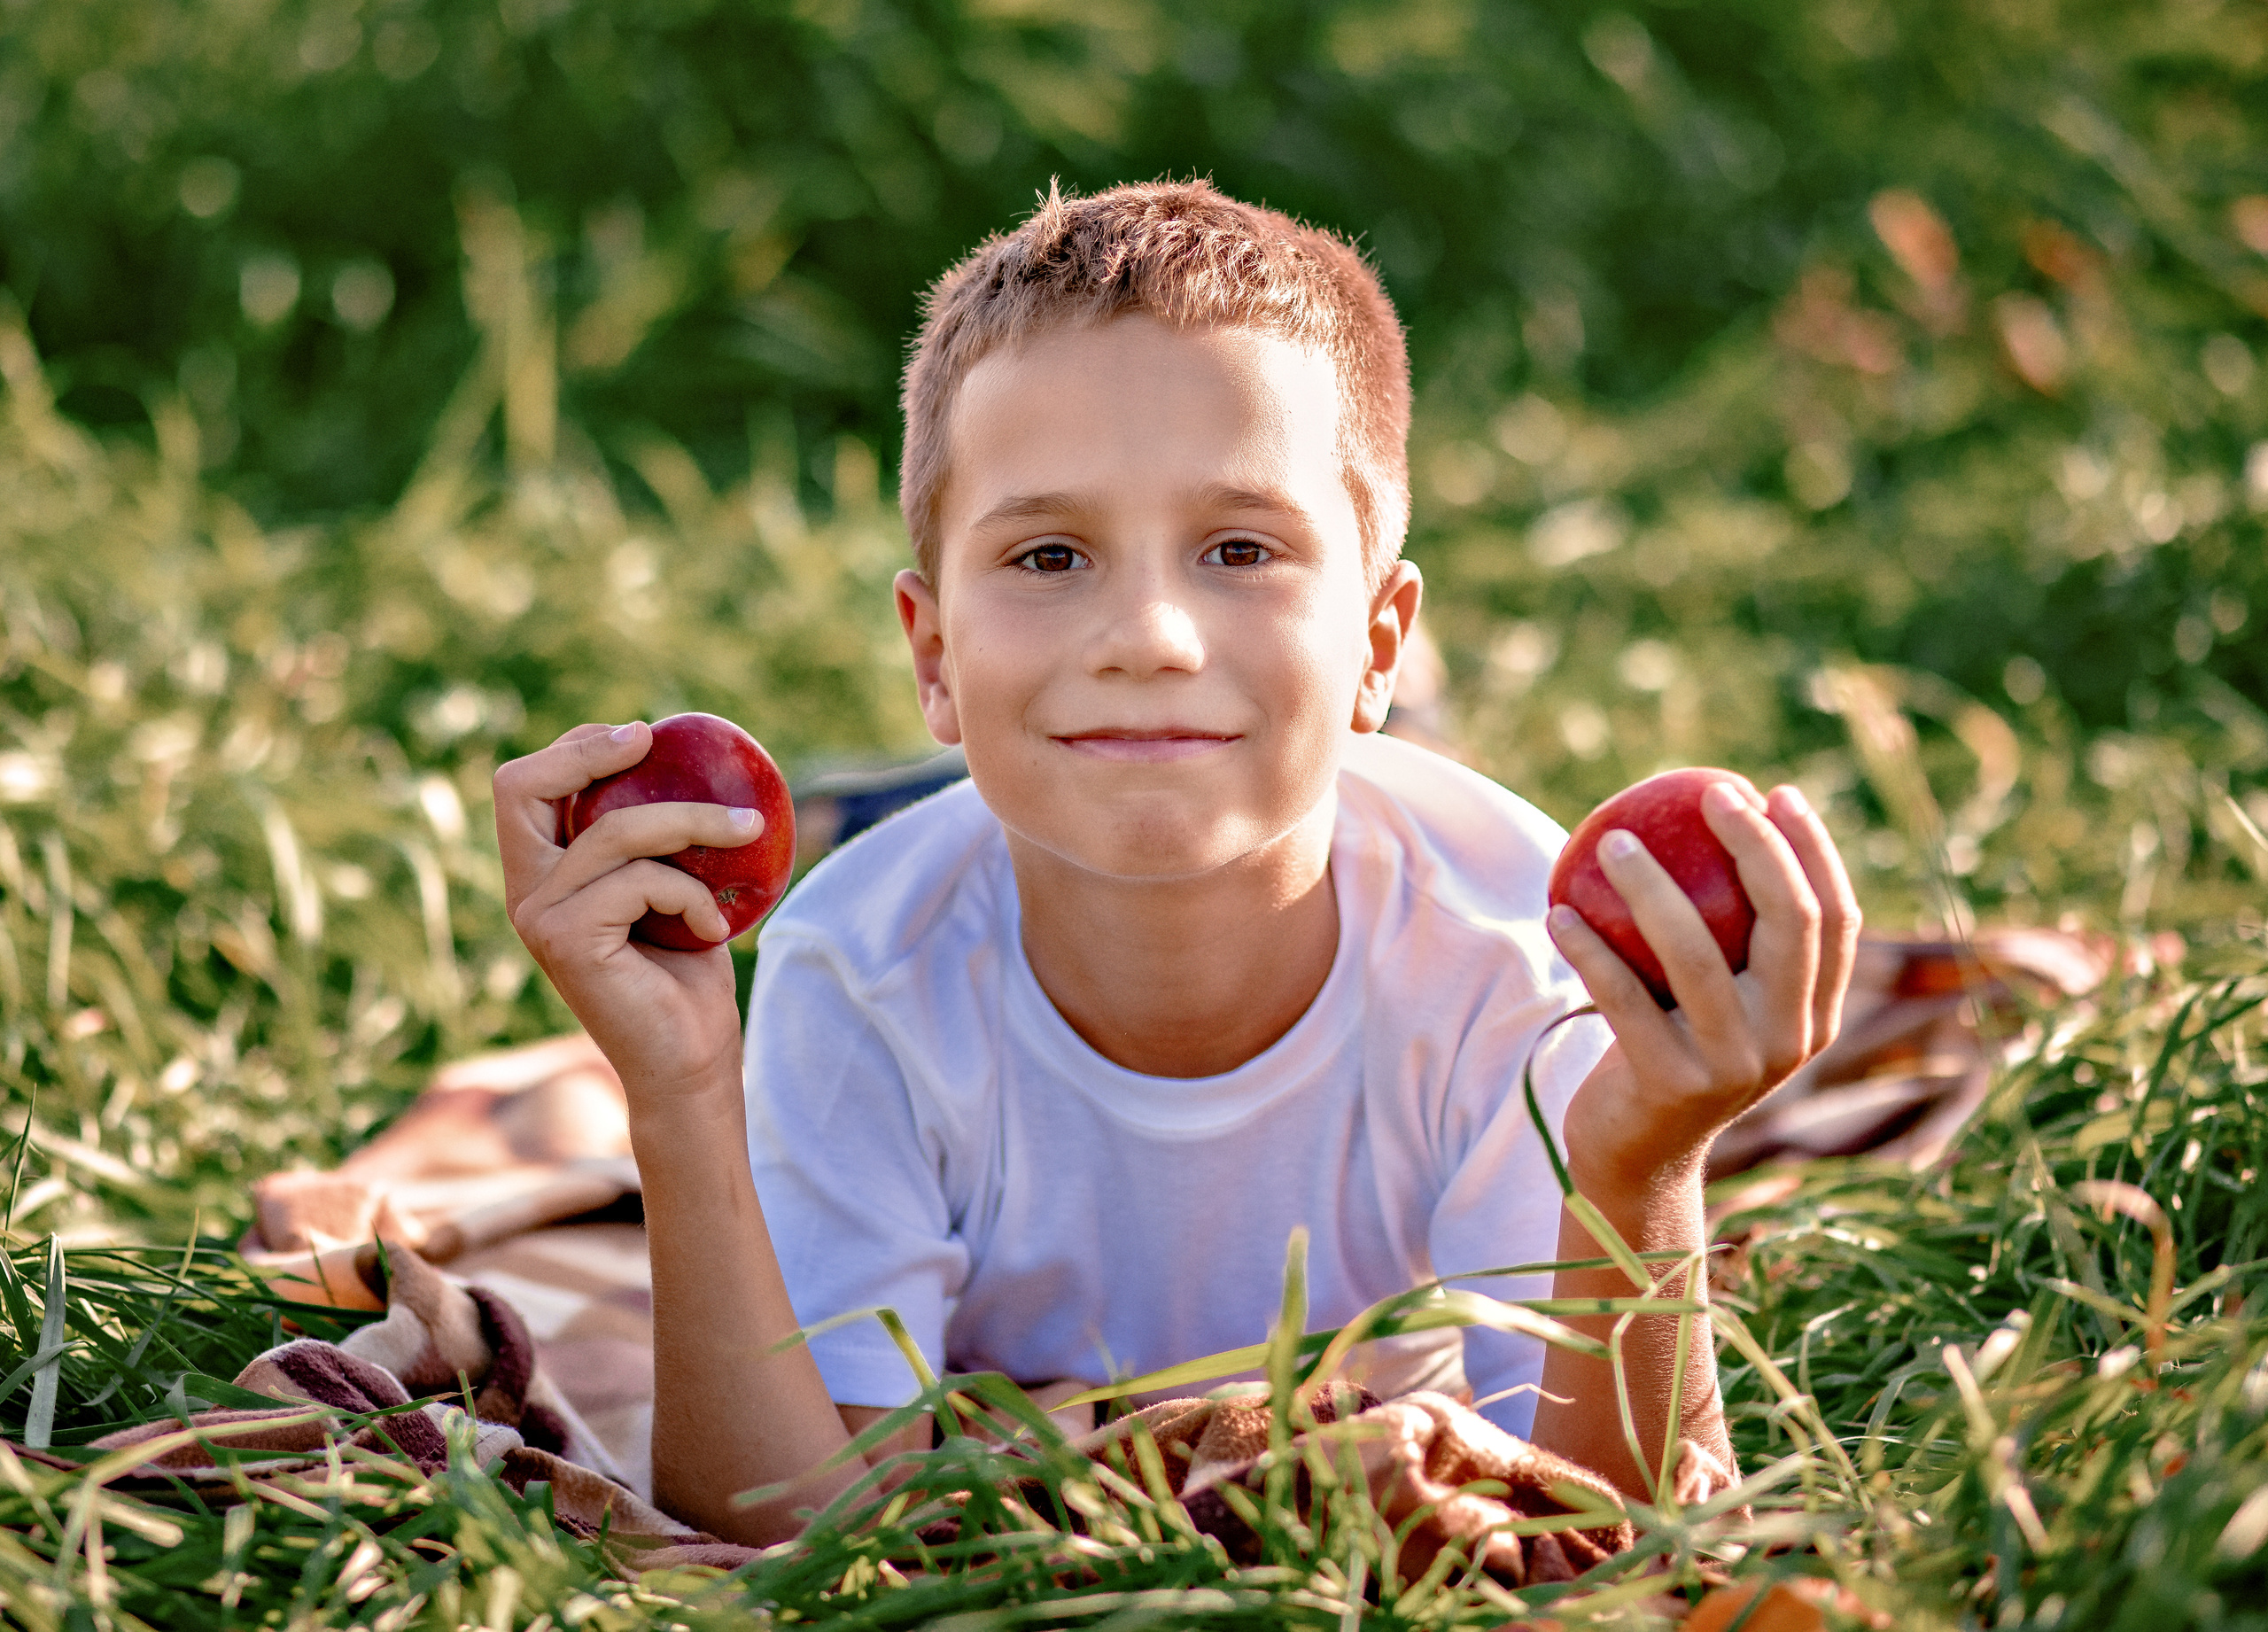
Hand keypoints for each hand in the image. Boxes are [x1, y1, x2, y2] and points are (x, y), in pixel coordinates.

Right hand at [494, 722, 762, 1104]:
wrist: (690, 1061)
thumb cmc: (687, 978)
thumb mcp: (672, 888)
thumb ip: (657, 840)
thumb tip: (694, 767)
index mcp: (543, 876)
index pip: (524, 787)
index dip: (574, 747)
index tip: (642, 738)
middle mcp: (527, 894)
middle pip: (521, 788)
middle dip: (586, 750)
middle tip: (649, 740)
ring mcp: (540, 918)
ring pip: (615, 830)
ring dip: (694, 822)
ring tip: (748, 831)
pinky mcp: (567, 940)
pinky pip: (642, 880)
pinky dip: (692, 894)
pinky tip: (714, 927)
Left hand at [1550, 782, 1860, 1191]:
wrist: (1636, 1156)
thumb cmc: (1669, 1049)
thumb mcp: (1716, 1000)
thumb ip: (1730, 936)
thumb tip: (1707, 818)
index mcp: (1814, 1016)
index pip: (1836, 919)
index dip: (1812, 849)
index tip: (1772, 791)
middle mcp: (1790, 1041)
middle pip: (1789, 923)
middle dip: (1756, 846)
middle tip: (1709, 794)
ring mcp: (1733, 1066)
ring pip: (1695, 955)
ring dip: (1650, 885)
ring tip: (1611, 839)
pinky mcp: (1671, 1084)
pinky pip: (1622, 997)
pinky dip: (1587, 948)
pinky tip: (1557, 911)